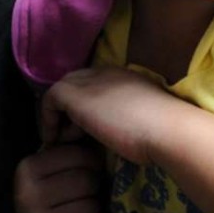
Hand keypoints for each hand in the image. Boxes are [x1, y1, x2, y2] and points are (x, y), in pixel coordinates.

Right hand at [14, 142, 105, 212]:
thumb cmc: (61, 196)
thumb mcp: (60, 169)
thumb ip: (71, 146)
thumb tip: (90, 121)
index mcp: (27, 168)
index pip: (80, 155)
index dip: (92, 163)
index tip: (84, 172)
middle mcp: (25, 195)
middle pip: (86, 180)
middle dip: (93, 188)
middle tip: (83, 195)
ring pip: (91, 207)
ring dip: (94, 210)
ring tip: (80, 212)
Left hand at [41, 66, 171, 163]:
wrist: (164, 128)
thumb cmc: (163, 129)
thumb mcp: (146, 116)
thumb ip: (132, 115)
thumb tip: (125, 130)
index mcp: (125, 76)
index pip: (96, 82)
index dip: (87, 103)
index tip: (86, 128)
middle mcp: (106, 72)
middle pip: (76, 80)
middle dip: (69, 106)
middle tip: (69, 133)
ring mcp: (90, 81)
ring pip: (62, 88)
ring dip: (59, 114)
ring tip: (65, 140)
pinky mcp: (76, 95)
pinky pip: (50, 98)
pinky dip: (49, 119)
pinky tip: (56, 140)